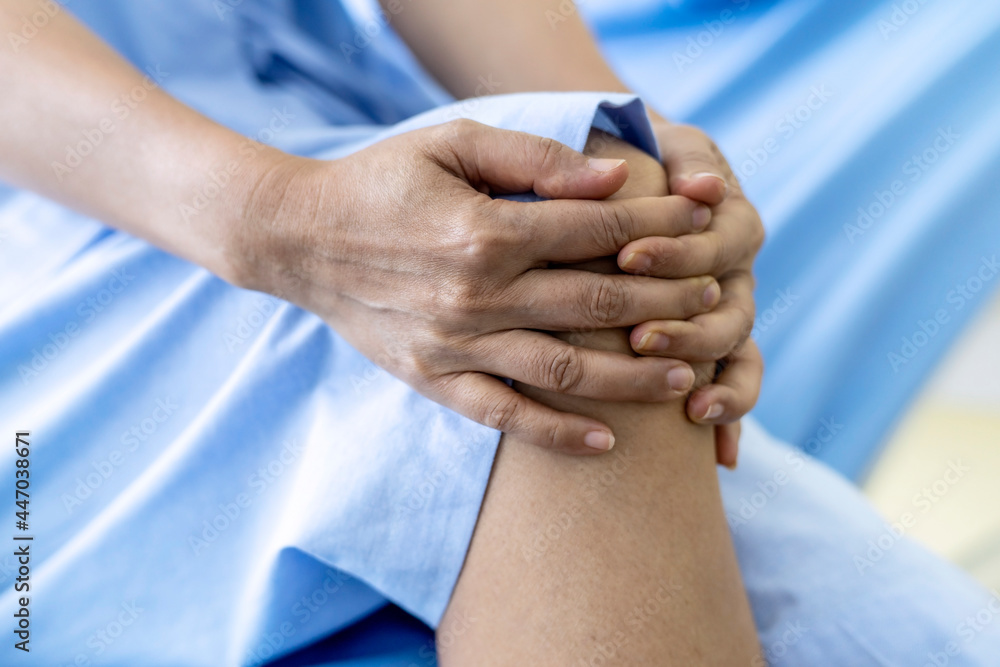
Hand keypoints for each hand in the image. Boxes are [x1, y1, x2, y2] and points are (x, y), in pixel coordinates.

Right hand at [231, 120, 720, 454]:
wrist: (300, 238)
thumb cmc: (383, 181)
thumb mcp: (453, 144)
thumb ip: (535, 161)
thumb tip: (611, 179)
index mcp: (487, 230)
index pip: (597, 231)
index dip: (659, 227)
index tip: (703, 227)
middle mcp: (476, 294)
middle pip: (596, 304)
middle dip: (665, 302)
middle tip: (712, 303)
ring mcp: (455, 344)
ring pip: (563, 369)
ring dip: (632, 377)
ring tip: (685, 380)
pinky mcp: (433, 378)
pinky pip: (503, 415)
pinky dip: (556, 433)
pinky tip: (605, 442)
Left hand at [623, 121, 764, 466]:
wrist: (628, 175)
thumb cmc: (641, 155)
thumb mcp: (665, 142)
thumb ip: (683, 157)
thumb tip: (705, 187)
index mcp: (729, 220)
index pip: (723, 241)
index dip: (680, 252)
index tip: (628, 256)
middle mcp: (734, 272)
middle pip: (733, 307)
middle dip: (691, 326)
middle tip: (642, 337)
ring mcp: (725, 310)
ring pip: (736, 352)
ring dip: (716, 380)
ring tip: (686, 406)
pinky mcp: (709, 344)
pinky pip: (732, 385)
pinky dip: (731, 418)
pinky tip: (721, 455)